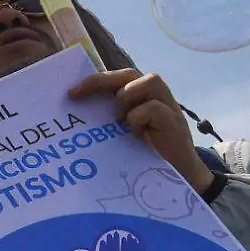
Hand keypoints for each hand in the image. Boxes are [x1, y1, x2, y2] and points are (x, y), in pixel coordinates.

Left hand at [67, 68, 214, 192]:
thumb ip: (110, 119)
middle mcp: (156, 96)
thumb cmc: (146, 155)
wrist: (178, 177)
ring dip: (127, 98)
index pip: (118, 78)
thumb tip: (78, 111)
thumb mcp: (123, 133)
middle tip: (77, 96)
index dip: (95, 81)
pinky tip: (138, 135)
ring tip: (121, 121)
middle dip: (101, 81)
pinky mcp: (174, 122)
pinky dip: (139, 119)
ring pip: (148, 81)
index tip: (71, 94)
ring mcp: (168, 107)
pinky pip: (154, 107)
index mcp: (141, 97)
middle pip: (129, 74)